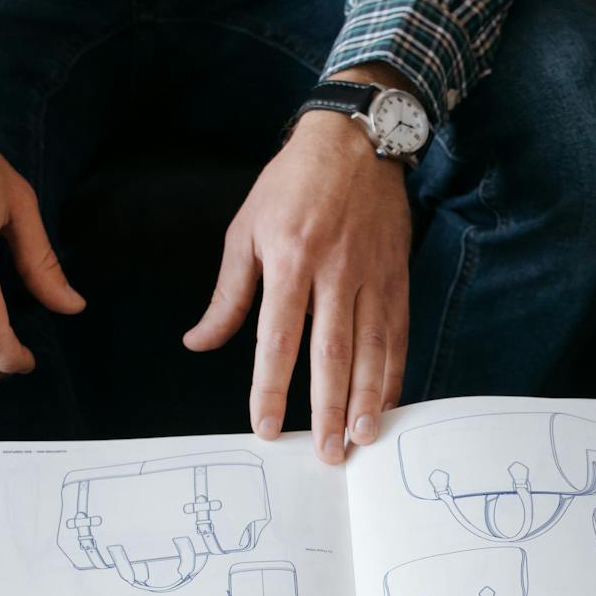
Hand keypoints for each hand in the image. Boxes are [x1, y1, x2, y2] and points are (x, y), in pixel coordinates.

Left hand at [184, 80, 411, 464]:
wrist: (355, 142)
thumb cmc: (291, 185)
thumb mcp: (245, 229)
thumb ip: (227, 294)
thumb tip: (199, 343)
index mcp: (288, 258)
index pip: (278, 338)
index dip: (271, 387)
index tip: (266, 427)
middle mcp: (334, 271)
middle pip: (332, 354)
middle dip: (329, 409)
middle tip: (329, 454)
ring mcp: (371, 277)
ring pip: (372, 350)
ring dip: (369, 400)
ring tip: (363, 439)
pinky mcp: (396, 278)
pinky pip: (397, 335)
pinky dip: (394, 373)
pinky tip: (389, 404)